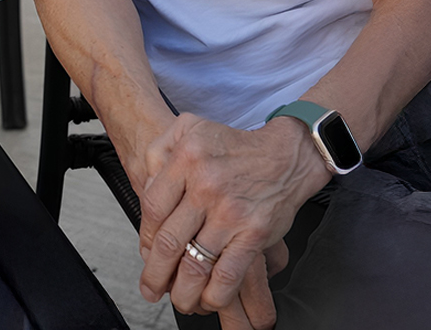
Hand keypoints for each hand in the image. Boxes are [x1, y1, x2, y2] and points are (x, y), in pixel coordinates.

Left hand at [137, 114, 323, 317]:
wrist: (287, 155)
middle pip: (170, 241)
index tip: (147, 252)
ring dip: (183, 291)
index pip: (152, 207)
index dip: (146, 236)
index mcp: (186, 161)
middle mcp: (206, 187)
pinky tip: (208, 300)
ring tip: (178, 301)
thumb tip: (144, 183)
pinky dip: (216, 293)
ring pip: (196, 262)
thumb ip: (160, 149)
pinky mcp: (255, 234)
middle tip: (150, 288)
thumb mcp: (189, 128)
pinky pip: (229, 273)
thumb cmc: (234, 145)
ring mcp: (231, 213)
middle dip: (155, 273)